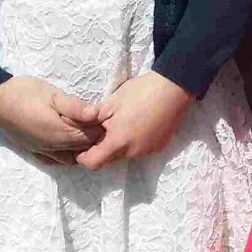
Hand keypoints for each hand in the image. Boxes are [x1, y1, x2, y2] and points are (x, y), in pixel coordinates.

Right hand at [0, 75, 103, 161]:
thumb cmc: (24, 93)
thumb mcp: (52, 94)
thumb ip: (75, 106)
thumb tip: (97, 114)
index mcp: (61, 133)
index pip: (92, 137)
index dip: (100, 126)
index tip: (103, 114)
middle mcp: (53, 148)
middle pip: (83, 148)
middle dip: (93, 137)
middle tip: (95, 120)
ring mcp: (43, 151)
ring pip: (71, 158)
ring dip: (80, 147)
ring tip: (82, 130)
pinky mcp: (34, 151)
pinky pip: (56, 160)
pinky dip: (66, 155)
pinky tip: (67, 144)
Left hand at [75, 71, 191, 169]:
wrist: (174, 88)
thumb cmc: (140, 92)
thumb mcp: (111, 102)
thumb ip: (92, 119)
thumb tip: (76, 127)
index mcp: (118, 141)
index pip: (93, 163)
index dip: (84, 158)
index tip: (81, 149)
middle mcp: (133, 152)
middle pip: (110, 159)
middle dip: (104, 148)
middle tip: (104, 128)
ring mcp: (148, 151)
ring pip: (126, 154)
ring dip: (121, 144)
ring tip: (124, 122)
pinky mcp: (160, 147)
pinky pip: (141, 149)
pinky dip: (136, 141)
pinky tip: (139, 123)